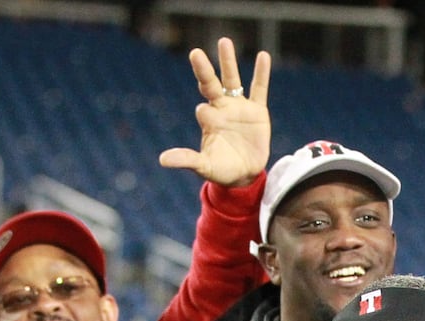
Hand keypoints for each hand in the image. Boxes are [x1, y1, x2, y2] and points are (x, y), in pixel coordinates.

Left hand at [159, 37, 270, 187]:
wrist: (245, 175)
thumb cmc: (222, 170)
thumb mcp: (204, 167)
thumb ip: (187, 160)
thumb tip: (162, 160)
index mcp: (208, 121)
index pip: (203, 110)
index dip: (205, 113)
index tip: (206, 115)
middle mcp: (221, 109)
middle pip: (210, 84)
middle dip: (203, 71)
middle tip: (195, 53)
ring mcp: (239, 108)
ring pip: (232, 80)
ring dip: (228, 61)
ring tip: (223, 41)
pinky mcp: (257, 111)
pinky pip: (259, 88)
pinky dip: (261, 73)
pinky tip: (263, 56)